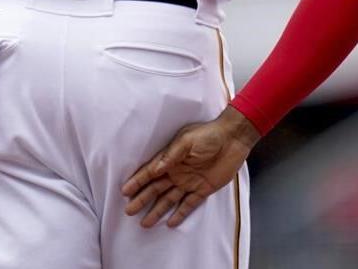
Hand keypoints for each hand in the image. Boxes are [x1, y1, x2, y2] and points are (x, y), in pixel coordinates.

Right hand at [121, 105, 260, 227]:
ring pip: (169, 199)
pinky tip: (170, 223)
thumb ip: (171, 155)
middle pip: (156, 188)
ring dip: (157, 210)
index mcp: (172, 158)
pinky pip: (189, 204)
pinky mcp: (203, 189)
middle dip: (142, 199)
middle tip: (128, 211)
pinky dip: (179, 213)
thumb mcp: (188, 140)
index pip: (151, 172)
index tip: (124, 191)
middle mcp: (178, 171)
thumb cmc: (209, 135)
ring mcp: (189, 181)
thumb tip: (156, 168)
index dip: (137, 181)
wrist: (233, 138)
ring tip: (144, 223)